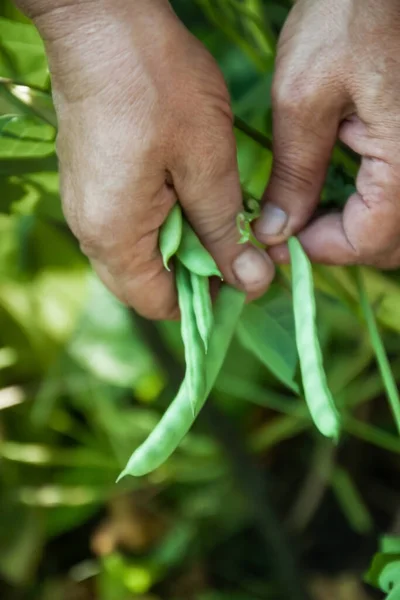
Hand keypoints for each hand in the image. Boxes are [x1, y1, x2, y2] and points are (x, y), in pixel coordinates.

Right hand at [26, 0, 273, 318]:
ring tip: (220, 212)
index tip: (244, 275)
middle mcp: (92, 231)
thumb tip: (250, 282)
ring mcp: (88, 206)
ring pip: (140, 252)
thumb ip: (225, 231)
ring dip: (184, 243)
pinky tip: (191, 190)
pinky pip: (130, 222)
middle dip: (197, 272)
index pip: (159, 304)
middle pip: (147, 282)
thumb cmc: (157, 86)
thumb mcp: (207, 164)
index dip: (206, 300)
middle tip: (239, 242)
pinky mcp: (92, 182)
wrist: (102, 24)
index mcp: (115, 237)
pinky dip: (166, 219)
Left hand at [254, 0, 399, 268]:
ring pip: (399, 226)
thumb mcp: (303, 97)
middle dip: (341, 243)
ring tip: (315, 209)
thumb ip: (293, 174)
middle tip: (295, 225)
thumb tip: (276, 230)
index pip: (368, 242)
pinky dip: (376, 205)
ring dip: (360, 228)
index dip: (319, 248)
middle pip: (390, 243)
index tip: (279, 236)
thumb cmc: (349, 16)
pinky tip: (345, 187)